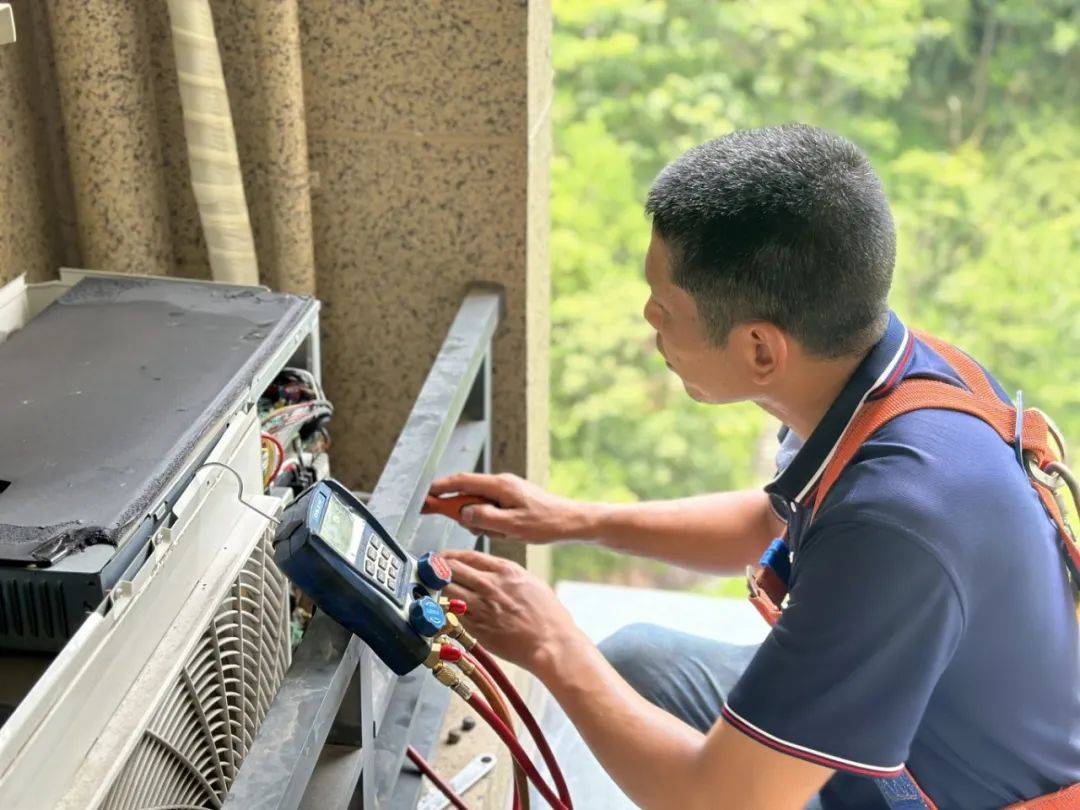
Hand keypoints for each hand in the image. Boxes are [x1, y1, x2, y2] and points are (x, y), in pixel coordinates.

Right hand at [428, 472, 594, 542]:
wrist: (571, 522)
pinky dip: (490, 521)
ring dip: (481, 520)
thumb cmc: (546, 524)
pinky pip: (491, 509)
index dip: (441, 488)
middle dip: (460, 509)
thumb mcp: (513, 526)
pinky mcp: (511, 499)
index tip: (425, 494)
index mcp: (500, 485)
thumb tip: (463, 513)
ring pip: (479, 504)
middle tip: (461, 523)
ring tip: (502, 533)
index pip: (463, 482)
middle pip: (468, 492)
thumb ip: (485, 518)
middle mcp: (501, 483)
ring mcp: (507, 490)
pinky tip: (506, 532)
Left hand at [442, 549, 583, 674]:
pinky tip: (451, 610)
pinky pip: (454, 614)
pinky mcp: (476, 627)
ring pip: (447, 591)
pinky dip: (449, 610)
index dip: (449, 556)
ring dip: (441, 589)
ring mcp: (481, 607)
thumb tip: (489, 572)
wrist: (551, 643)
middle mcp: (489, 585)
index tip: (442, 558)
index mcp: (504, 570)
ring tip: (441, 591)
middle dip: (439, 569)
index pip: (466, 556)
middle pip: (451, 569)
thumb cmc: (547, 615)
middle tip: (433, 572)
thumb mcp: (531, 582)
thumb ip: (506, 574)